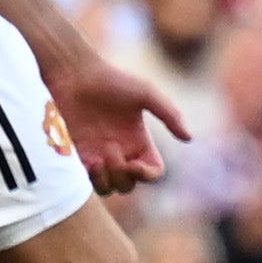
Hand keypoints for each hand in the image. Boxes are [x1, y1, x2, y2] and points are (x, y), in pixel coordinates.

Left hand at [46, 40, 184, 194]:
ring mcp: (97, 156)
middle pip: (130, 185)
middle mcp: (120, 152)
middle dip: (124, 176)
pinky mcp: (76, 157)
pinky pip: (86, 183)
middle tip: (110, 150)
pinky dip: (89, 179)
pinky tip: (86, 160)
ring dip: (107, 181)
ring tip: (98, 160)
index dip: (147, 175)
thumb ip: (169, 114)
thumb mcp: (145, 93)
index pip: (153, 172)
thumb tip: (189, 138)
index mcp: (138, 141)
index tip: (134, 164)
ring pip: (109, 188)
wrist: (73, 74)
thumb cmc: (110, 80)